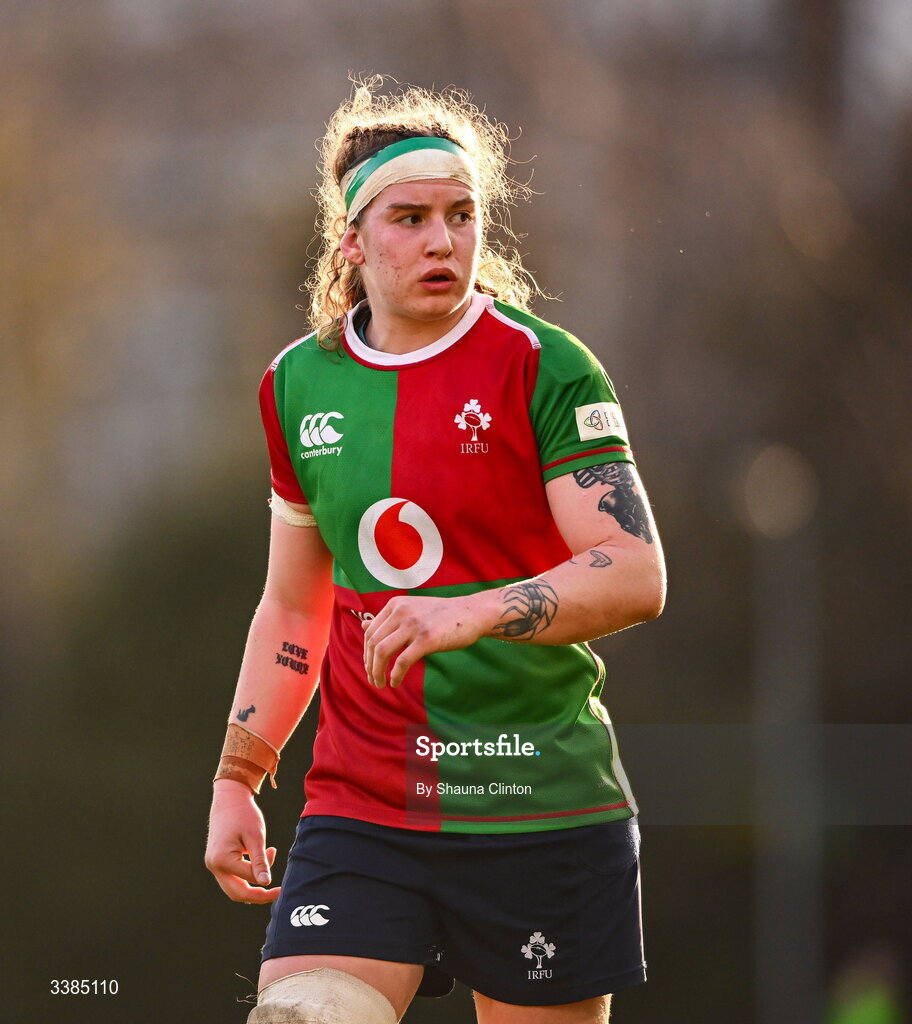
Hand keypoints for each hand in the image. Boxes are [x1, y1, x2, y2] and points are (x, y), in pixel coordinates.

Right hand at [205, 779, 280, 903]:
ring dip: (253, 885)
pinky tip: (261, 862)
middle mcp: (214, 866)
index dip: (267, 880)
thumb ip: (260, 861)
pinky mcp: (218, 862)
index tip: (281, 873)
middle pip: (237, 893)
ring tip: (269, 872)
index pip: (249, 878)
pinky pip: (233, 878)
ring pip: (234, 889)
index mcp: (222, 859)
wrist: (229, 798)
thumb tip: (266, 883)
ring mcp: (213, 865)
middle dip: (259, 895)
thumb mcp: (256, 836)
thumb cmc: (244, 814)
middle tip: (278, 891)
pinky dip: (247, 876)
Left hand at [362, 592, 496, 687]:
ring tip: (380, 684)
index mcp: (395, 605)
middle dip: (369, 665)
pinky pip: (402, 662)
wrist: (471, 613)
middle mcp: (401, 612)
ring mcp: (414, 625)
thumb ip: (388, 619)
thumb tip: (362, 625)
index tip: (370, 667)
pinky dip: (395, 675)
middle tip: (373, 680)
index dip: (366, 653)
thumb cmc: (442, 615)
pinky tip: (395, 682)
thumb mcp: (412, 610)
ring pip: (382, 652)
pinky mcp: (427, 639)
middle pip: (372, 643)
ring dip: (377, 672)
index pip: (370, 632)